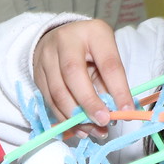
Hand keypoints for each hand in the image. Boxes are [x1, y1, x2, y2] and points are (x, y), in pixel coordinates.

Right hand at [33, 21, 134, 139]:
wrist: (61, 38)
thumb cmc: (91, 49)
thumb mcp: (106, 56)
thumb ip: (110, 82)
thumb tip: (117, 113)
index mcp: (94, 33)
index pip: (108, 63)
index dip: (118, 90)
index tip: (126, 111)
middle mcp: (66, 41)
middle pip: (73, 74)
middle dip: (89, 102)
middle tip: (103, 121)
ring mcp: (47, 56)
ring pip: (57, 91)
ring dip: (75, 116)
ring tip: (93, 130)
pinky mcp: (37, 74)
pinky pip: (49, 101)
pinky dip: (65, 119)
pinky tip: (79, 128)